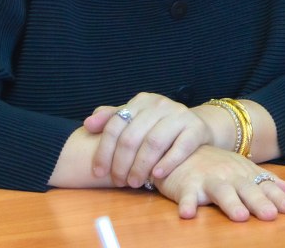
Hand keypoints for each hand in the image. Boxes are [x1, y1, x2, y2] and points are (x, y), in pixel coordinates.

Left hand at [85, 92, 211, 187]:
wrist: (196, 127)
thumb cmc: (158, 128)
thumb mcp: (135, 120)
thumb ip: (111, 120)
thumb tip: (88, 124)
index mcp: (142, 101)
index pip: (115, 125)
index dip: (104, 151)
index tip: (99, 172)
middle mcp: (160, 104)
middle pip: (132, 136)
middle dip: (121, 163)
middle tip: (119, 182)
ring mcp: (180, 115)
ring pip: (154, 142)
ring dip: (141, 167)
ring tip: (135, 183)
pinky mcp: (196, 129)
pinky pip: (180, 147)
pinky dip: (167, 163)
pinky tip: (156, 175)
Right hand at [155, 145, 284, 220]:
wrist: (182, 150)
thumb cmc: (216, 164)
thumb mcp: (243, 169)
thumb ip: (267, 181)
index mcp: (245, 174)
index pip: (264, 186)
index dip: (278, 197)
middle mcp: (229, 176)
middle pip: (246, 189)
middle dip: (259, 201)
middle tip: (270, 215)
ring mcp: (208, 179)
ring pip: (221, 191)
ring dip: (231, 203)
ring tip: (240, 216)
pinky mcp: (186, 185)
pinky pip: (186, 195)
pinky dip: (187, 204)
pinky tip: (189, 214)